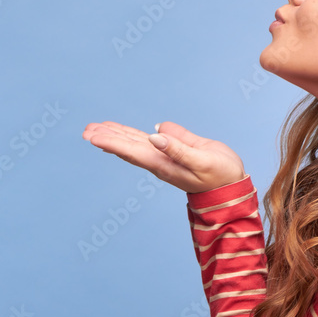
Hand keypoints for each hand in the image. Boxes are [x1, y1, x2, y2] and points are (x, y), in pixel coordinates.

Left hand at [82, 120, 245, 193]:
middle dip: (107, 138)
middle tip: (86, 130)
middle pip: (127, 147)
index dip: (111, 142)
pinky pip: (146, 143)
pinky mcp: (172, 153)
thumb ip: (180, 148)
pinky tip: (124, 133)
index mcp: (164, 164)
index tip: (92, 135)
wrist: (231, 188)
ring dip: (115, 136)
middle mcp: (159, 161)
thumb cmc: (221, 176)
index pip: (132, 151)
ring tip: (96, 128)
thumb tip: (155, 135)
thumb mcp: (203, 160)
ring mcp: (164, 158)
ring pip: (134, 144)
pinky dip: (133, 137)